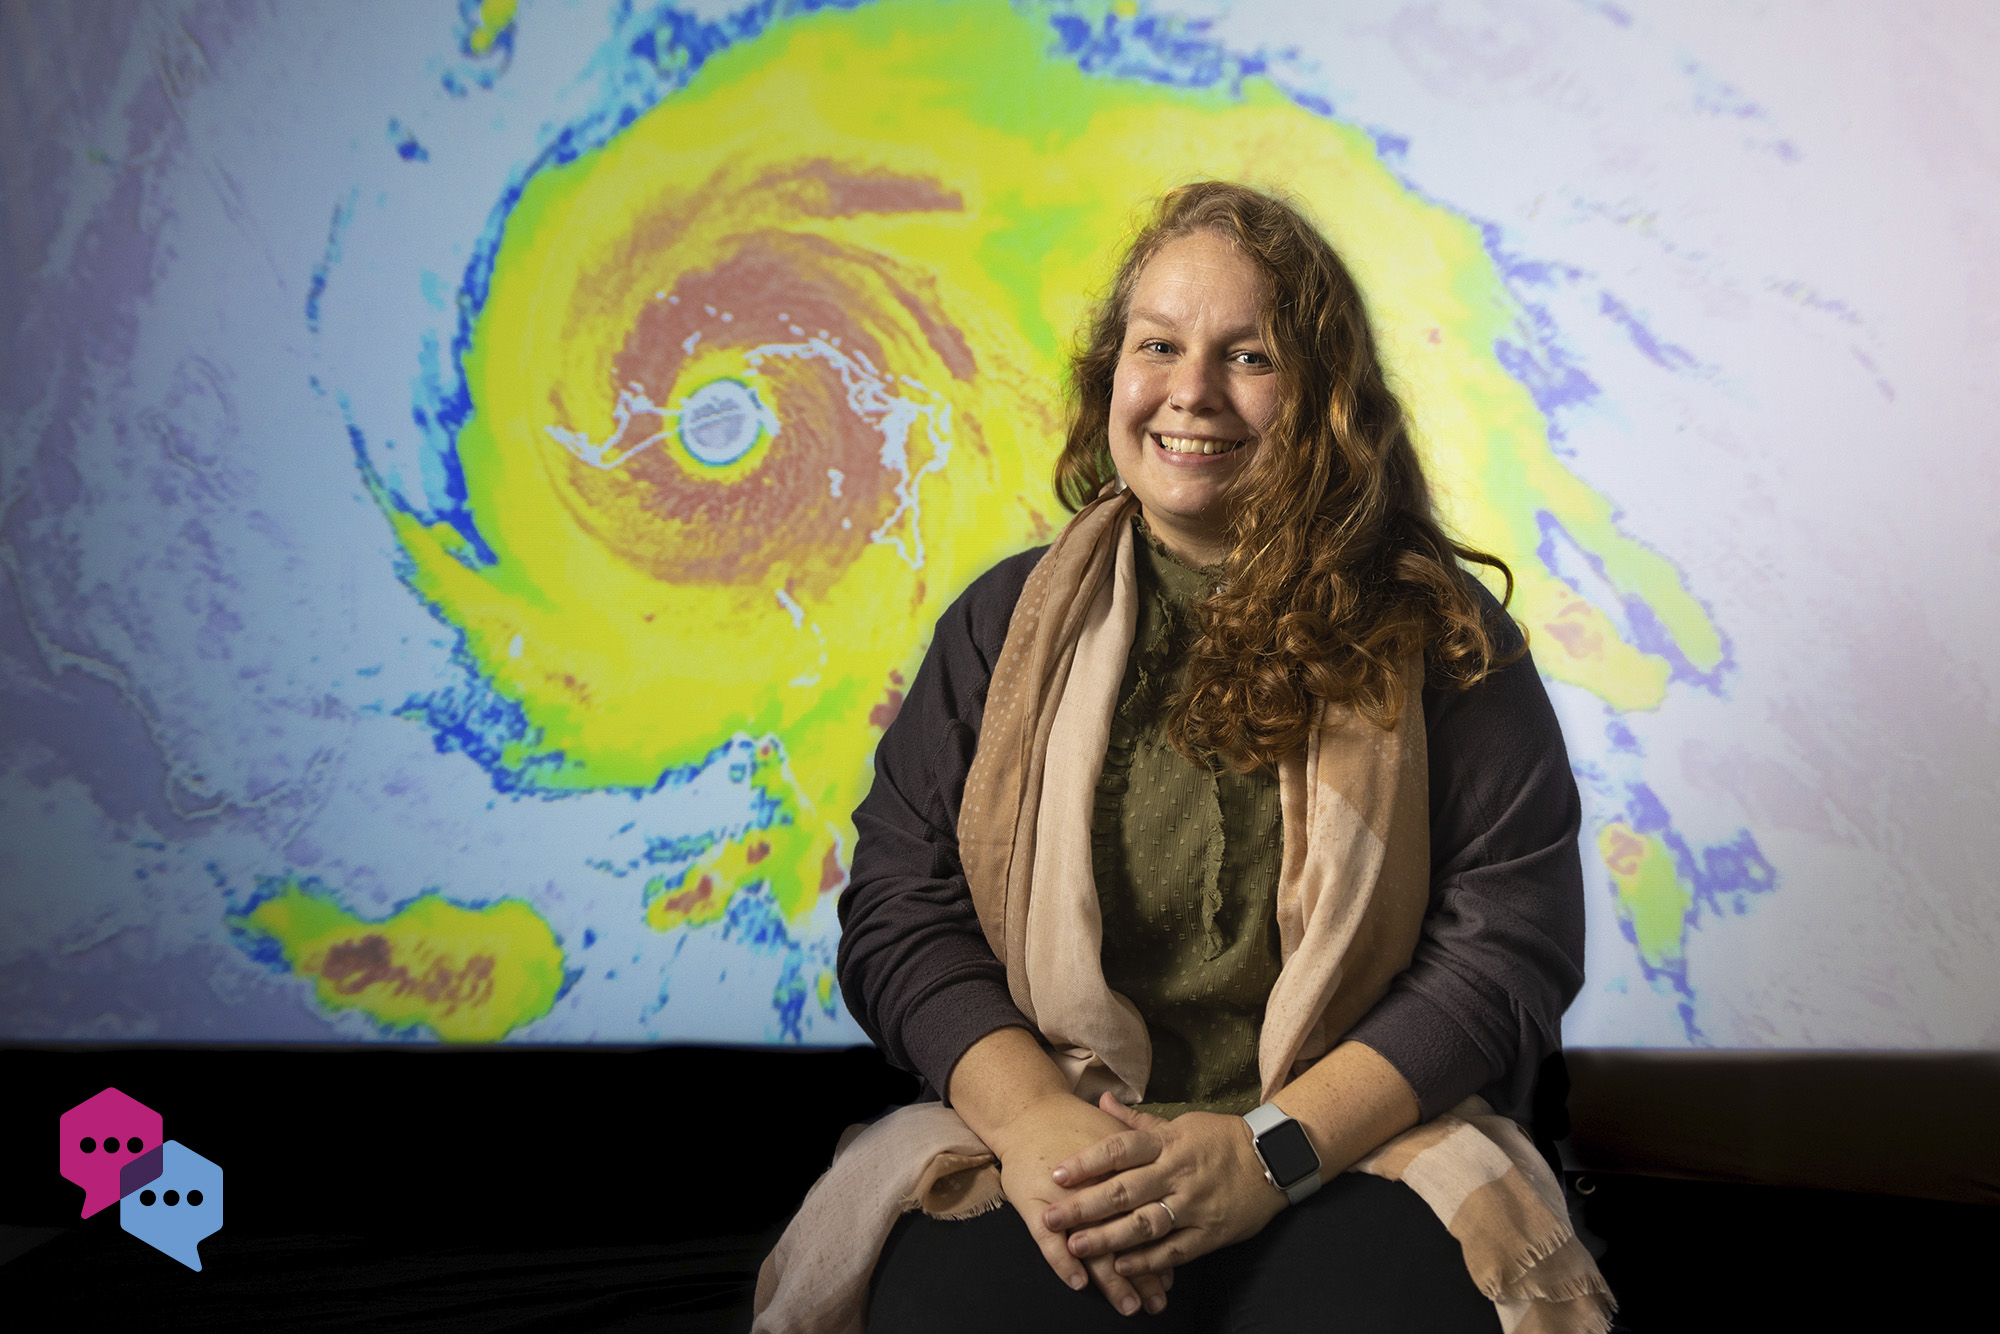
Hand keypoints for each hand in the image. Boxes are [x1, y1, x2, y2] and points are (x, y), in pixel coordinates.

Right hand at [987, 1091, 1175, 1315]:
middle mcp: (1097, 1189)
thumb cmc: (1074, 1126)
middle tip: (1156, 1304)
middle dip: (1143, 1276)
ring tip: (1129, 1306)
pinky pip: (1049, 1242)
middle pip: (1126, 1239)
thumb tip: (1170, 1194)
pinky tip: (1078, 1283)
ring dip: (1112, 1281)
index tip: (1171, 1280)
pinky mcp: (1037, 1206)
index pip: (1146, 1220)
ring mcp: (1066, 1200)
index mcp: (1120, 1174)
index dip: (1160, 1251)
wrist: (1029, 1114)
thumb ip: (1143, 1164)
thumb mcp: (1115, 1138)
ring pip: (1093, 1248)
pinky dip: (1064, 1264)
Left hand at [1042, 1092, 1286, 1277]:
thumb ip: (1138, 1121)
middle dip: (1085, 1206)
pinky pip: (1174, 1251)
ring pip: (1145, 1224)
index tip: (1057, 1173)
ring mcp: (1194, 1206)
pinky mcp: (1210, 1234)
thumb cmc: (1220, 1138)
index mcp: (1168, 1144)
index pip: (1121, 1149)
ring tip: (1076, 1248)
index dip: (1088, 1161)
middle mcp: (1177, 1174)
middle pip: (1125, 1191)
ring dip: (1109, 1238)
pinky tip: (1120, 1267)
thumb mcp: (1181, 1123)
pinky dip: (1147, 1260)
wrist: (1274, 1159)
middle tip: (1051, 1218)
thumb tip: (1103, 1100)